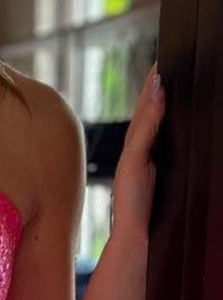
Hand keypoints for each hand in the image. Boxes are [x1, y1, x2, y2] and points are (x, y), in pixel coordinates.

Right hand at [110, 62, 165, 245]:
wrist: (133, 238)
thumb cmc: (146, 215)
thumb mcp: (156, 183)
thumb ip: (159, 161)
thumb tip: (167, 140)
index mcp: (141, 156)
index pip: (149, 120)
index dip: (154, 95)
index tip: (164, 71)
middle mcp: (134, 153)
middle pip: (144, 113)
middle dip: (152, 86)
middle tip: (162, 61)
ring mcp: (131, 158)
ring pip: (142, 118)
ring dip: (150, 93)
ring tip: (160, 70)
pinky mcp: (132, 164)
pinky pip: (144, 132)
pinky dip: (151, 112)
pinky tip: (159, 95)